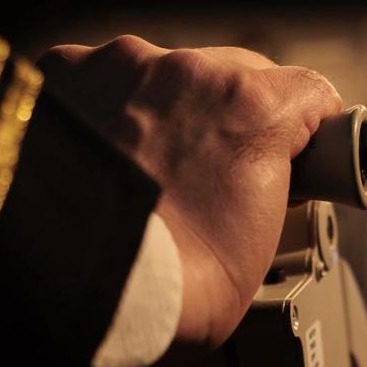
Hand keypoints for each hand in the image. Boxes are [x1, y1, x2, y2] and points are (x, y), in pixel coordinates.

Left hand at [38, 36, 342, 363]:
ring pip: (160, 80)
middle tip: (209, 184)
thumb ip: (269, 192)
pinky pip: (99, 86)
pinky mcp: (61, 79)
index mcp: (247, 109)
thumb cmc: (165, 294)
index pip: (305, 94)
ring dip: (160, 121)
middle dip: (226, 126)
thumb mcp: (257, 257)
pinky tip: (100, 168)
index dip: (301, 133)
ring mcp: (117, 71)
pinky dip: (103, 120)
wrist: (72, 296)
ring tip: (143, 184)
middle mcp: (183, 74)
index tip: (291, 156)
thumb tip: (250, 186)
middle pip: (229, 80)